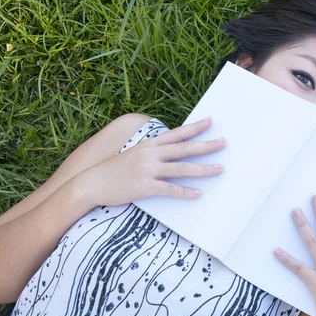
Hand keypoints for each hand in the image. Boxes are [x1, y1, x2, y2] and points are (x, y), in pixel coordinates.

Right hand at [79, 116, 225, 206]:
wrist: (92, 183)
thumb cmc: (113, 170)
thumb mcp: (134, 154)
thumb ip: (152, 152)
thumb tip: (171, 153)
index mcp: (149, 144)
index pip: (177, 133)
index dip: (195, 127)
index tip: (211, 121)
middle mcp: (151, 154)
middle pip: (185, 148)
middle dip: (206, 146)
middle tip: (224, 143)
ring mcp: (148, 170)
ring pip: (182, 168)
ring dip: (203, 169)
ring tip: (220, 169)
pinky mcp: (145, 186)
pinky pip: (170, 189)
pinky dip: (185, 192)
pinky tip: (198, 194)